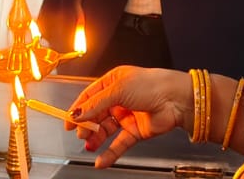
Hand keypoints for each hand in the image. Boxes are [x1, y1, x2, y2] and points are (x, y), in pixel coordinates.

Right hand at [68, 66, 189, 168]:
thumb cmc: (151, 85)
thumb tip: (78, 113)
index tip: (68, 121)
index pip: (90, 96)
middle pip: (96, 114)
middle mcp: (118, 98)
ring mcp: (127, 115)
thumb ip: (96, 104)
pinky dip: (109, 153)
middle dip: (87, 125)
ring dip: (96, 139)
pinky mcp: (135, 131)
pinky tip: (100, 161)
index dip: (78, 109)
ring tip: (90, 145)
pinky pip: (118, 144)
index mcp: (113, 82)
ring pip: (105, 130)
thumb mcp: (118, 89)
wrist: (175, 100)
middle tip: (81, 134)